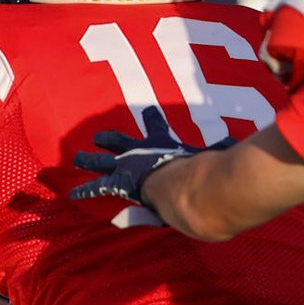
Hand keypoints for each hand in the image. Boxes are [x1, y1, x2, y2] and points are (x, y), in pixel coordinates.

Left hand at [71, 106, 221, 207]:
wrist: (189, 187)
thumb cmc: (202, 175)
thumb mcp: (208, 160)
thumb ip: (218, 152)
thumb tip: (230, 144)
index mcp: (164, 145)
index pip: (158, 127)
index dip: (153, 120)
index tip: (148, 111)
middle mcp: (143, 152)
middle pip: (122, 142)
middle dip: (111, 139)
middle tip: (100, 136)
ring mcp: (128, 165)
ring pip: (102, 161)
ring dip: (90, 160)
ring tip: (78, 159)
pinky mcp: (120, 183)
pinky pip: (98, 187)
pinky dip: (86, 190)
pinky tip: (73, 193)